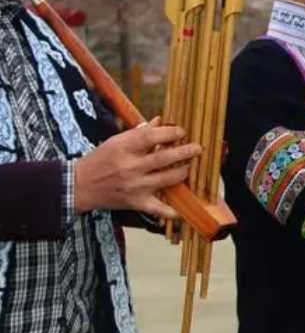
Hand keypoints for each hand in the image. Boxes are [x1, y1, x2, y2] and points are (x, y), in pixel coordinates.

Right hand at [74, 118, 199, 218]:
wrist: (78, 186)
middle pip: (164, 158)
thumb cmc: (100, 159)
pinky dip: (171, 211)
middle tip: (198, 148)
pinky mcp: (136, 203)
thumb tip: (160, 121)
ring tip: (190, 166)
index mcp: (124, 148)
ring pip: (166, 180)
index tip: (182, 131)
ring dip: (183, 172)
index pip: (152, 137)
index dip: (170, 132)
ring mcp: (135, 186)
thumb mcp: (116, 141)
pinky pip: (157, 209)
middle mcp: (130, 167)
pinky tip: (183, 210)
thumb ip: (140, 132)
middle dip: (185, 152)